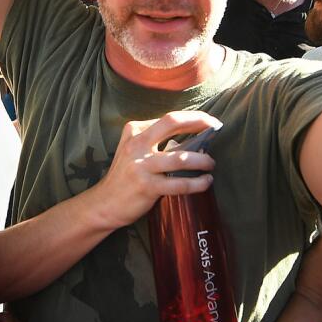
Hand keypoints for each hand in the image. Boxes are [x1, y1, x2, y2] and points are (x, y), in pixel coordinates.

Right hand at [83, 111, 219, 230]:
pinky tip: (205, 182)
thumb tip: (191, 136)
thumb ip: (155, 139)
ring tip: (211, 163)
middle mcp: (136, 144)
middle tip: (216, 128)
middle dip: (199, 123)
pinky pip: (180, 184)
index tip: (209, 122)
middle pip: (172, 123)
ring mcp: (141, 166)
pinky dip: (198, 183)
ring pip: (181, 157)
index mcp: (134, 130)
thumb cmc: (125, 176)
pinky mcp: (147, 187)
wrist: (105, 203)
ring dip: (202, 160)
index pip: (168, 118)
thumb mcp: (133, 150)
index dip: (193, 118)